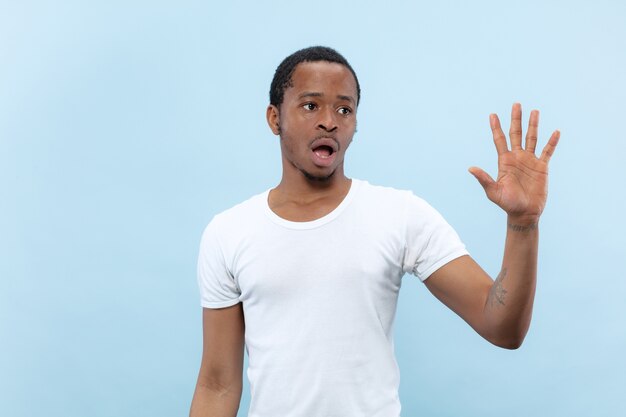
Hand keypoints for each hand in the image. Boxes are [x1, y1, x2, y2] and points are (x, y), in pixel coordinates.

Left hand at [469, 103, 559, 223]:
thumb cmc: (507, 203)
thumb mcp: (493, 191)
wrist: (524, 213)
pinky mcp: (542, 167)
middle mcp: (517, 158)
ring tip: (535, 111)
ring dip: (533, 125)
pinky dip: (552, 142)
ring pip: (532, 138)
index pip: (499, 140)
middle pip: (516, 134)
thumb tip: (470, 168)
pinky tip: (555, 132)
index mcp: (504, 161)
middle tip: (516, 104)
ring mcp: (530, 161)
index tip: (492, 115)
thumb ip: (483, 179)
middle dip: (516, 119)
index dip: (496, 128)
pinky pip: (547, 152)